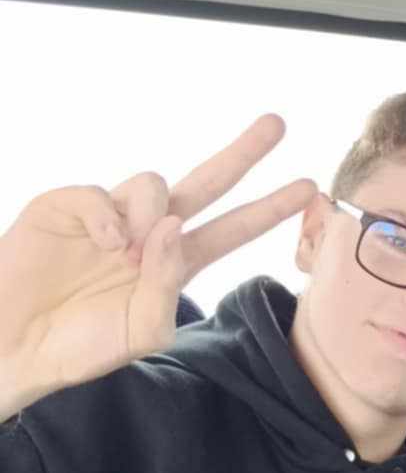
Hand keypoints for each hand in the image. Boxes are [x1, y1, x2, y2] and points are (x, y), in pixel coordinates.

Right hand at [0, 116, 314, 418]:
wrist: (14, 348)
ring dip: (152, 213)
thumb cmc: (78, 347)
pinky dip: (107, 215)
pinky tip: (106, 242)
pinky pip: (99, 193)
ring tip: (128, 253)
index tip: (309, 189)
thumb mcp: (141, 333)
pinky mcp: (66, 207)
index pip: (230, 229)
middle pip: (205, 183)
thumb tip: (175, 227)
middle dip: (242, 153)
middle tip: (277, 124)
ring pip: (153, 184)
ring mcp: (108, 217)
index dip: (267, 209)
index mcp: (173, 264)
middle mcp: (147, 233)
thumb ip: (168, 287)